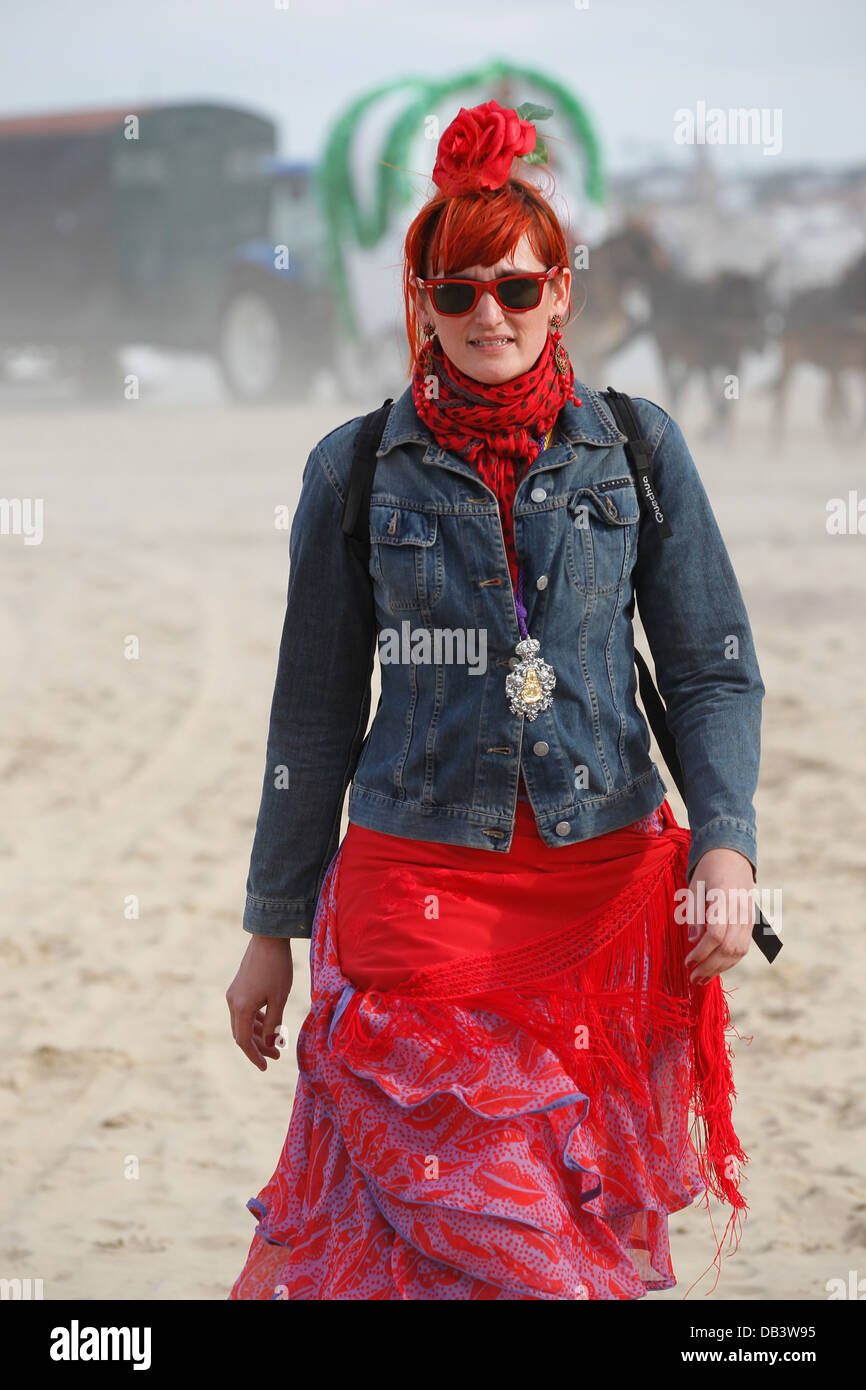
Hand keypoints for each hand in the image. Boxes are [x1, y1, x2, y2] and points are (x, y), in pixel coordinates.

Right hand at [226, 935, 293, 1070]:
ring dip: (258, 1034)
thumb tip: (269, 1044)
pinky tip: (268, 1024)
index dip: (254, 1056)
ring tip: (276, 1043)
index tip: (265, 1067)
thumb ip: (273, 1024)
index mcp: (241, 1007)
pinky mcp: (239, 986)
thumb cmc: (277, 968)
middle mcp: (232, 1002)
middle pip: (242, 1033)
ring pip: (243, 1022)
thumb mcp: (279, 998)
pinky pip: (244, 1010)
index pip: (243, 1041)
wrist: (268, 938)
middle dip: (258, 1047)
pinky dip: (255, 1020)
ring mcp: (234, 993)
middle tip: (277, 1056)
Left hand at [684, 848, 754, 984]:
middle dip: (710, 967)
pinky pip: (743, 947)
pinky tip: (715, 968)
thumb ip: (694, 914)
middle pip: (729, 947)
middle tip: (692, 978)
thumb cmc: (707, 870)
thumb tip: (693, 941)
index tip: (687, 962)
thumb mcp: (694, 888)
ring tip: (703, 979)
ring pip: (739, 951)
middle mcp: (740, 910)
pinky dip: (730, 961)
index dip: (702, 952)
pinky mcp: (751, 922)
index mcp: (724, 898)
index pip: (716, 934)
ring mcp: (749, 917)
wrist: (732, 855)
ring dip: (721, 968)